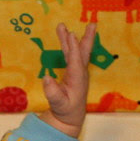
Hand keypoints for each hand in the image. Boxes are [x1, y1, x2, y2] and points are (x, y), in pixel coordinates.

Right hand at [40, 22, 95, 137]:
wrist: (71, 116)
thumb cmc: (65, 110)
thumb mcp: (58, 104)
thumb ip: (52, 93)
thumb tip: (46, 78)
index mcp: (77, 79)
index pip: (75, 60)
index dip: (73, 48)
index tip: (71, 35)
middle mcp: (80, 72)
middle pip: (83, 52)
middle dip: (86, 38)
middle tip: (92, 24)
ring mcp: (77, 71)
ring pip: (76, 51)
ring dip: (72, 38)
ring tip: (63, 26)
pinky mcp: (74, 71)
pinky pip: (72, 54)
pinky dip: (69, 44)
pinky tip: (66, 36)